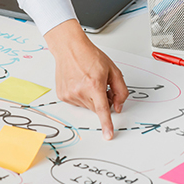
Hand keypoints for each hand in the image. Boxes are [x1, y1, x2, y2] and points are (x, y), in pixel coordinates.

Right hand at [45, 19, 128, 139]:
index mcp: (94, 84)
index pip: (102, 109)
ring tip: (88, 80)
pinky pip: (77, 103)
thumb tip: (118, 107)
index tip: (108, 135)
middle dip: (101, 100)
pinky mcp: (63, 95)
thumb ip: (120, 90)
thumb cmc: (90, 56)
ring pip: (87, 106)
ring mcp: (70, 94)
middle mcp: (80, 91)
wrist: (70, 48)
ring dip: (91, 98)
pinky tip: (79, 82)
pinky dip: (81, 95)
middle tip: (100, 85)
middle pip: (97, 108)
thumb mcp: (112, 70)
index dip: (106, 124)